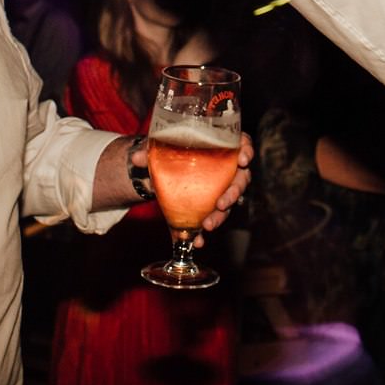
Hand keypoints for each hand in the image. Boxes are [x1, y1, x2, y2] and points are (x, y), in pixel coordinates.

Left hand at [131, 132, 255, 242]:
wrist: (161, 171)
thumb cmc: (169, 151)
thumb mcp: (160, 147)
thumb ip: (150, 151)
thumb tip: (137, 158)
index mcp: (220, 145)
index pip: (242, 143)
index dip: (247, 150)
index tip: (243, 159)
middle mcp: (226, 167)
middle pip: (240, 178)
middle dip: (234, 192)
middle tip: (221, 203)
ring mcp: (221, 188)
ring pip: (230, 202)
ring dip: (221, 215)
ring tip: (207, 225)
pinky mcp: (211, 206)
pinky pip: (213, 218)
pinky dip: (204, 231)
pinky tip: (197, 241)